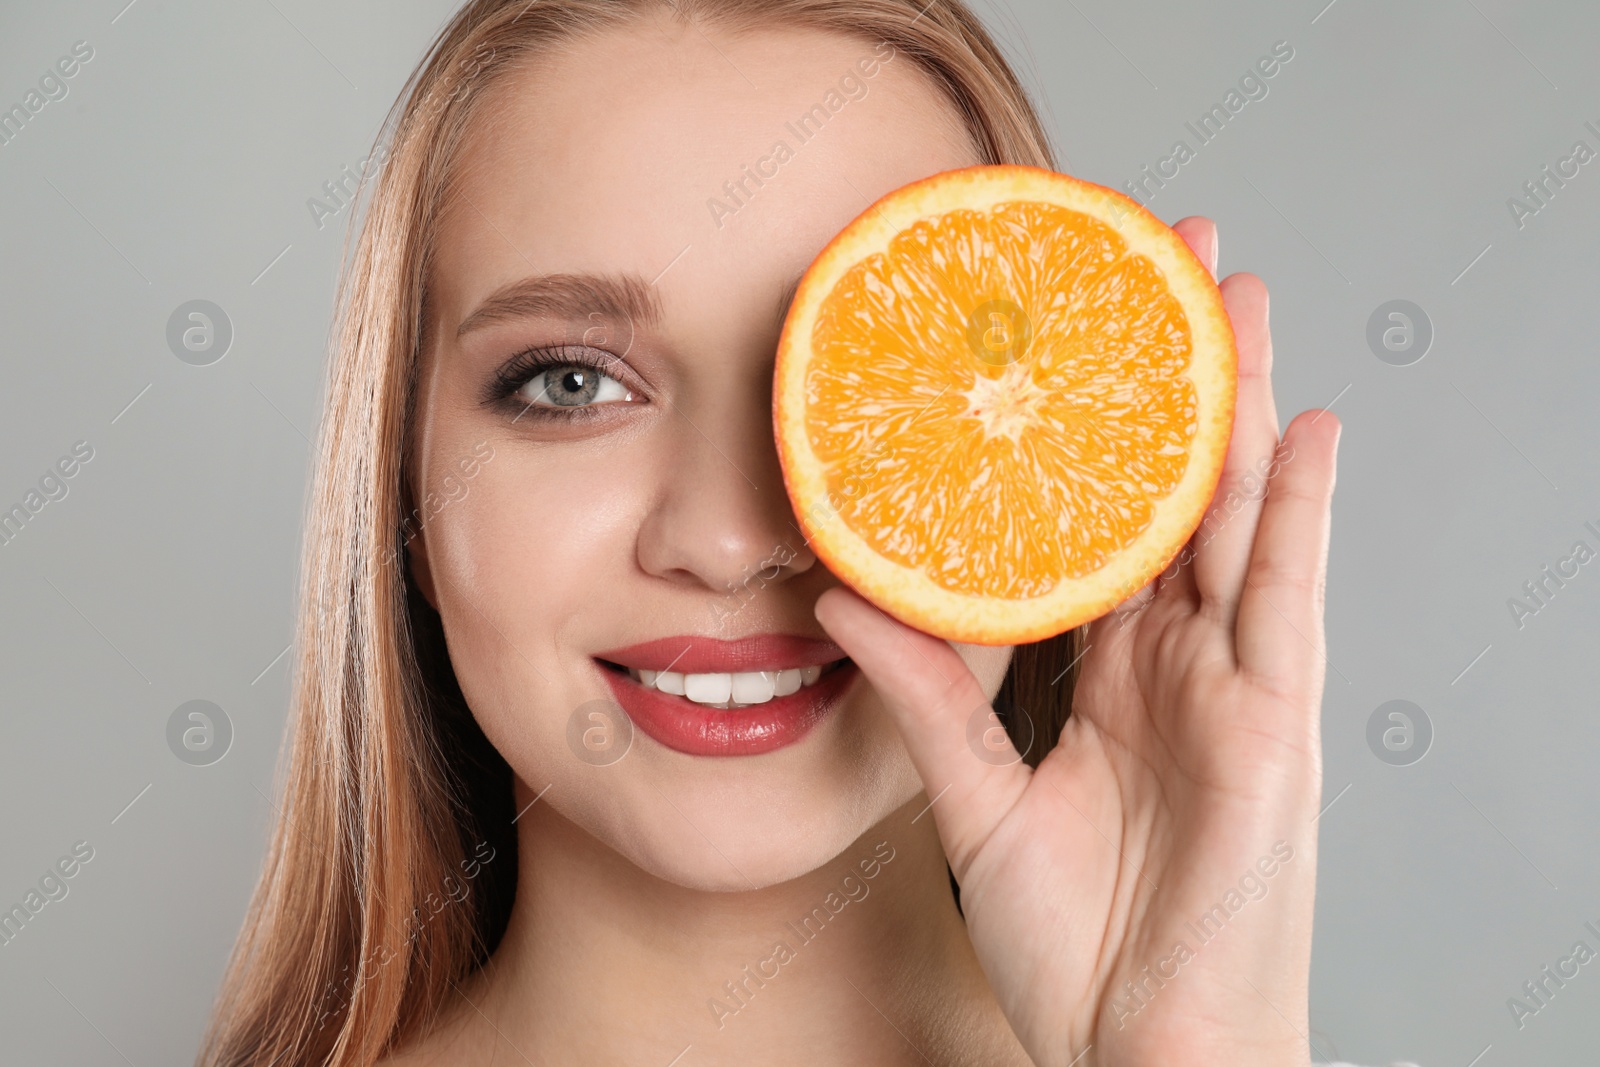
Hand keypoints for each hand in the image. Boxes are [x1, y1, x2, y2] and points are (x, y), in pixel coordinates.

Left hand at [814, 216, 1339, 1066]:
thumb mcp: (975, 800)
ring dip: (1236, 408)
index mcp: (1112, 676)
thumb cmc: (1077, 946)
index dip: (1087, 435)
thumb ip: (921, 696)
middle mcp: (1177, 664)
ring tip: (1229, 298)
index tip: (1063, 346)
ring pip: (1237, 519)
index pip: (1098, 526)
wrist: (1139, 1051)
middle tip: (1157, 271)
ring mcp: (1232, 686)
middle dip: (1172, 383)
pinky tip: (1301, 425)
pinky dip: (1301, 511)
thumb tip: (837, 597)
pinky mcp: (1274, 724)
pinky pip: (1289, 600)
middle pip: (1175, 495)